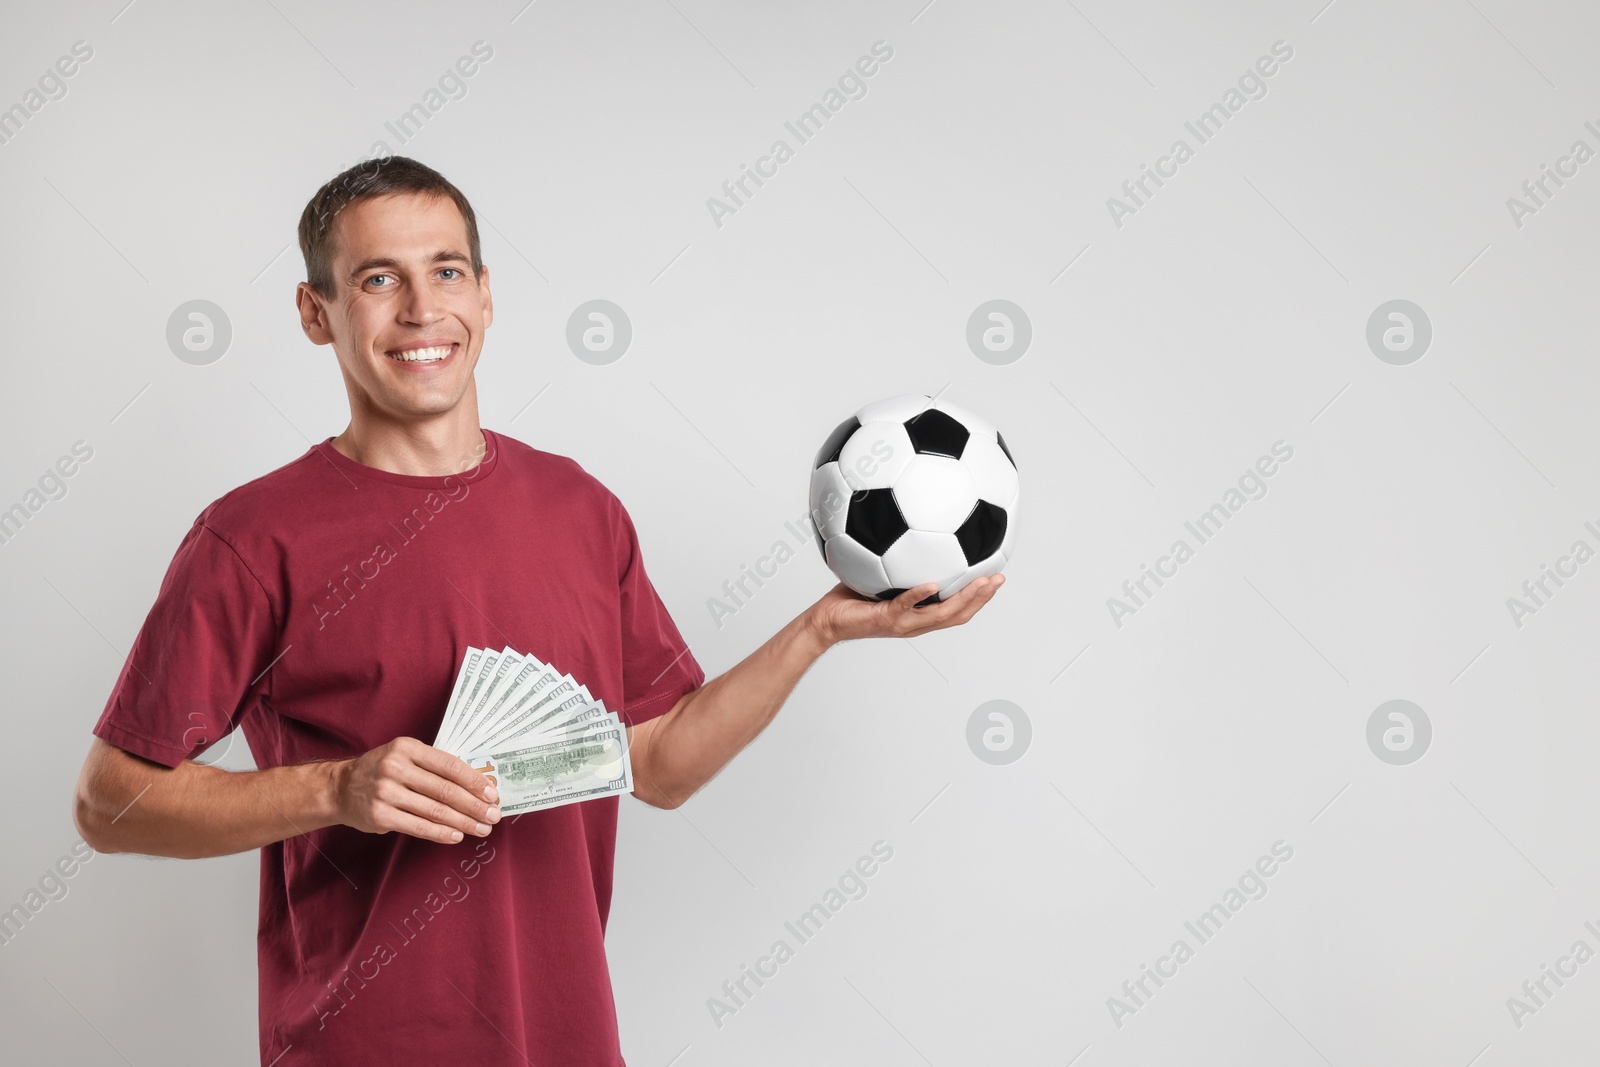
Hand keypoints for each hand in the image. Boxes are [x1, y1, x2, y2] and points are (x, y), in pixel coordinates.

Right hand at [331, 737, 500, 843]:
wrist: (341, 787)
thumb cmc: (382, 771)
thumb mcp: (405, 756)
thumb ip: (434, 767)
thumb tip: (476, 786)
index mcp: (407, 748)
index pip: (449, 765)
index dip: (474, 781)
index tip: (493, 793)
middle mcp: (395, 768)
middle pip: (445, 790)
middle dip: (474, 805)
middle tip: (494, 815)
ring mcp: (386, 793)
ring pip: (435, 810)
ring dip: (463, 822)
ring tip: (481, 829)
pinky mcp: (380, 816)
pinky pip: (418, 826)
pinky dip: (441, 832)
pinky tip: (457, 835)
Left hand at [805, 574, 1003, 646]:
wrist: (825, 621)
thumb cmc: (850, 598)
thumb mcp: (880, 576)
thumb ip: (898, 561)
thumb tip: (907, 530)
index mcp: (919, 615)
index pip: (957, 611)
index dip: (979, 598)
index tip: (995, 578)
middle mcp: (915, 623)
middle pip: (958, 615)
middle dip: (981, 597)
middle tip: (999, 578)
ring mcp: (902, 622)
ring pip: (941, 615)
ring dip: (964, 598)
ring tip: (981, 581)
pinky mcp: (884, 618)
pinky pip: (905, 606)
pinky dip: (920, 595)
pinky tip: (933, 583)